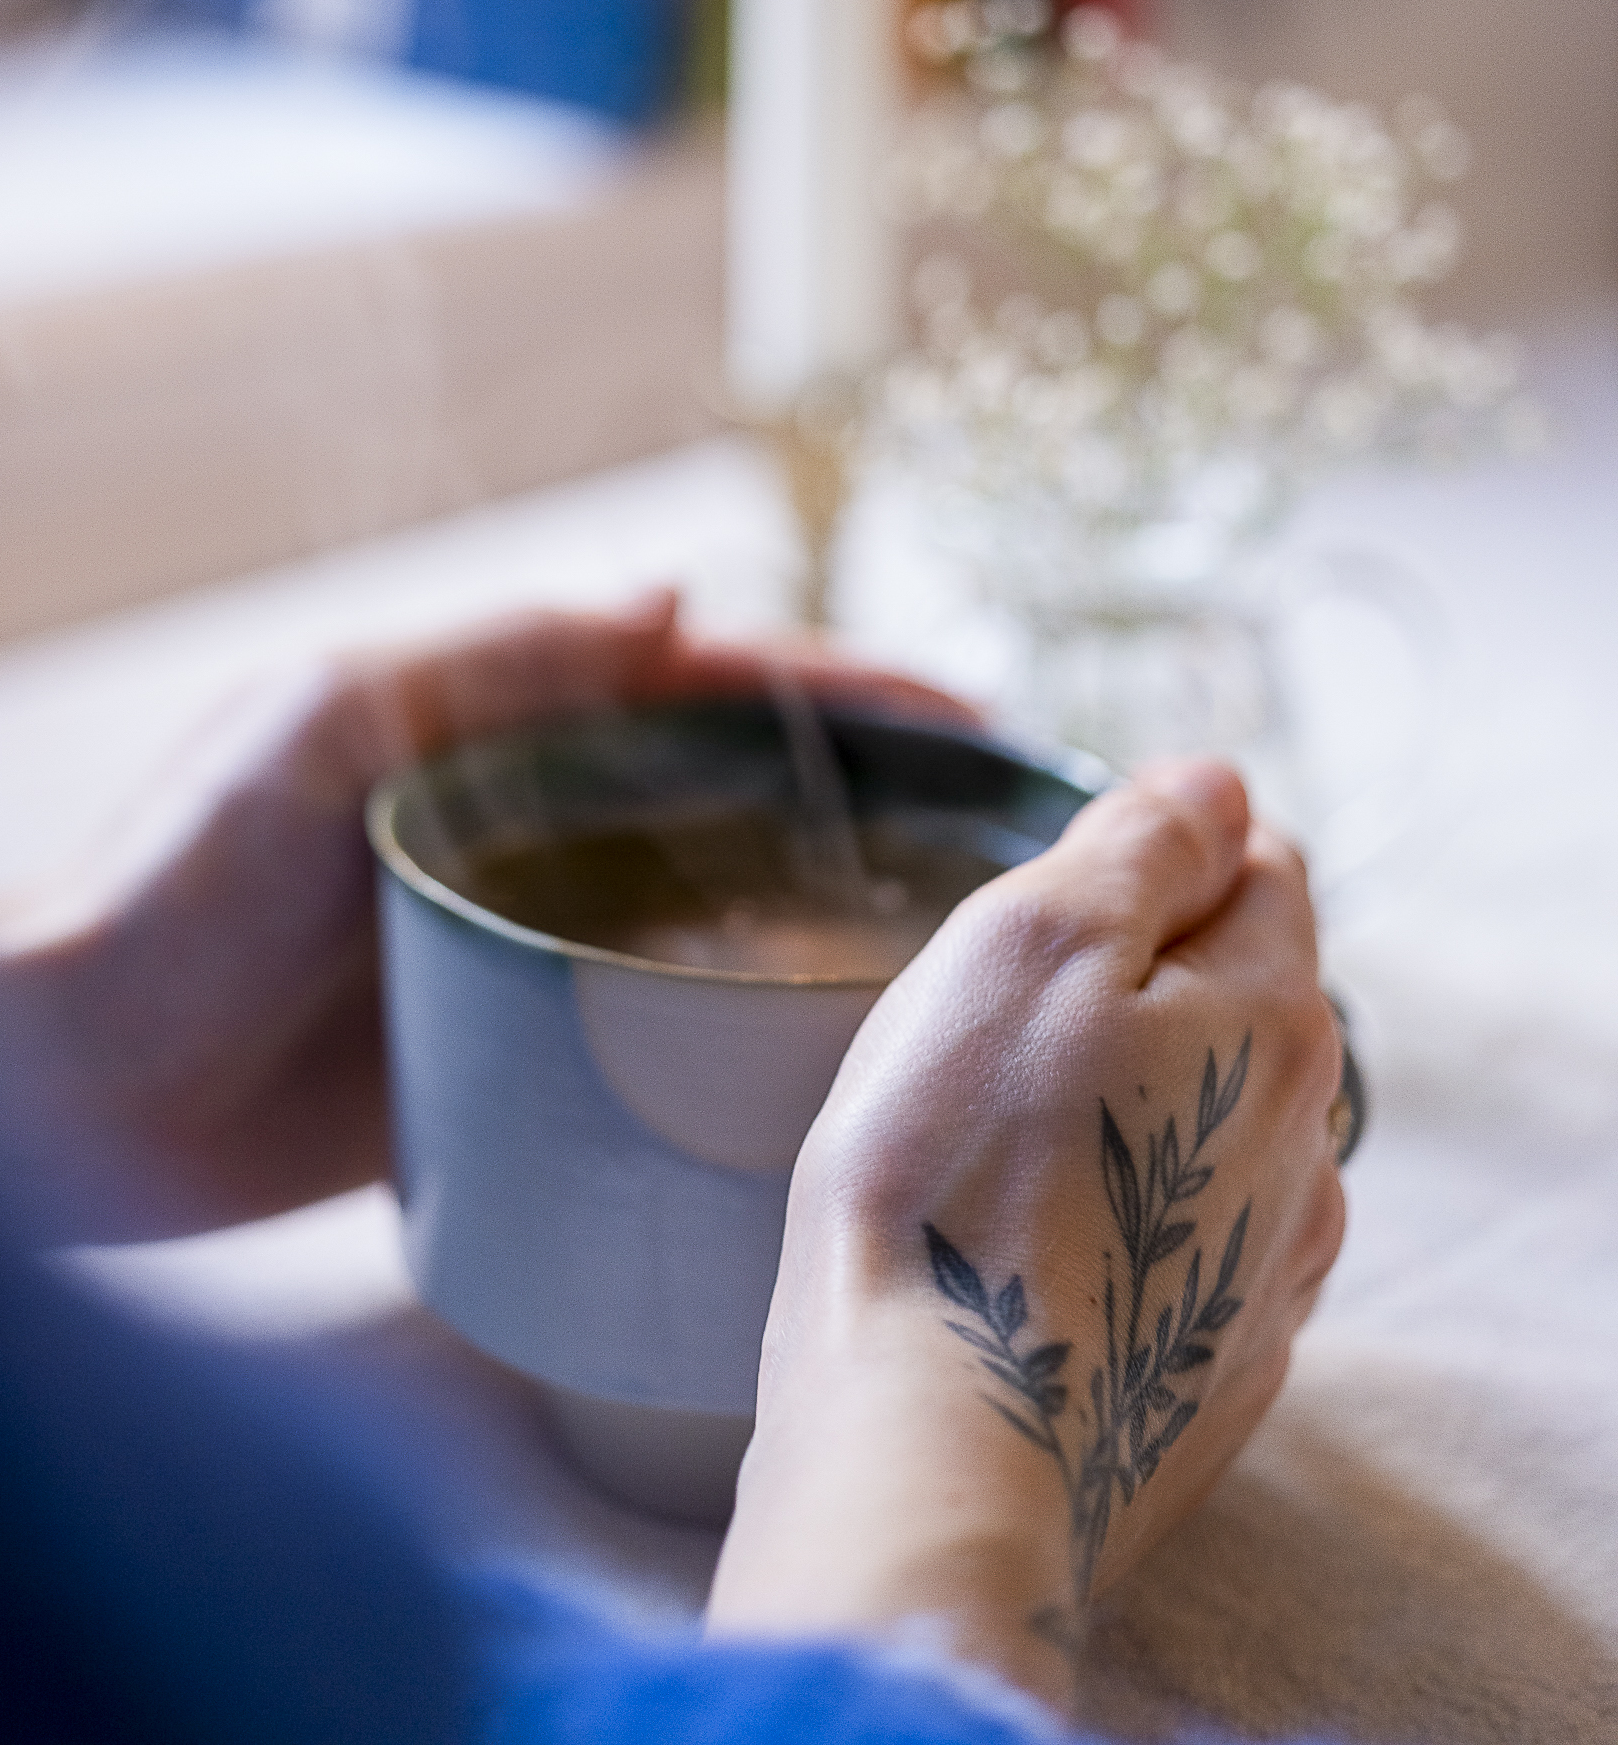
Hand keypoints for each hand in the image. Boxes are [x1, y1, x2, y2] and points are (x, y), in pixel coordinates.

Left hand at [0, 592, 973, 1237]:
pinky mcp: (502, 1059)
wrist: (65, 1090)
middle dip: (863, 796)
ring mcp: (521, 942)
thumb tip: (676, 593)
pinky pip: (643, 1031)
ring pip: (706, 908)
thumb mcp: (321, 722)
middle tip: (1002, 834)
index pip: (703, 687)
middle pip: (730, 793)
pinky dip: (732, 1029)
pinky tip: (823, 1062)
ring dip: (822, 910)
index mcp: (492, 721)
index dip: (837, 692)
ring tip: (957, 949)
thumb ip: (494, 657)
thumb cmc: (170, 884)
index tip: (967, 712)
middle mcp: (525, 822)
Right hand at [708, 762, 1345, 1715]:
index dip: (1157, 848)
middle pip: (1240, 997)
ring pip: (1212, 1124)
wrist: (932, 1451)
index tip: (1054, 885)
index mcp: (1270, 1018)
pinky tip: (1033, 1237)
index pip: (1260, 865)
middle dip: (1138, 977)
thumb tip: (1215, 784)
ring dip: (1128, 1100)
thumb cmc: (952, 1178)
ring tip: (1000, 1133)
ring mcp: (1265, 1268)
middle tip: (998, 1013)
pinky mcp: (1211, 1369)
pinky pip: (1182, 1242)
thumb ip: (1137, 849)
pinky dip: (1121, 1213)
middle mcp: (1303, 1143)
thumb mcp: (1023, 946)